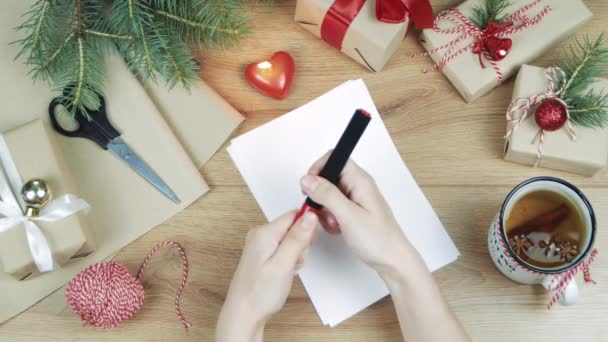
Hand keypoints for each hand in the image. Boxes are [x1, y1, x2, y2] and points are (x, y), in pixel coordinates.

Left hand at [216, 210, 317, 341]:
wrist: (243, 314)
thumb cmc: (259, 293)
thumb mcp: (284, 264)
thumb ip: (297, 238)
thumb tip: (310, 215)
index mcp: (264, 232)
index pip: (294, 215)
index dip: (307, 226)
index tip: (310, 243)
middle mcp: (260, 234)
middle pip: (293, 227)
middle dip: (301, 244)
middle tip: (294, 262)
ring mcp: (260, 245)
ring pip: (290, 240)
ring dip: (295, 255)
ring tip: (287, 271)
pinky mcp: (262, 255)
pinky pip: (284, 250)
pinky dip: (288, 261)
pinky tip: (283, 273)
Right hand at [300, 153, 423, 275]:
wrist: (392, 261)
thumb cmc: (378, 239)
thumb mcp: (348, 216)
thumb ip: (327, 195)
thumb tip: (307, 179)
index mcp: (360, 181)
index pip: (334, 158)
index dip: (318, 169)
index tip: (309, 186)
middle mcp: (358, 186)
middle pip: (328, 178)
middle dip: (319, 195)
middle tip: (321, 210)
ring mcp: (355, 199)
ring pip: (328, 195)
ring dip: (325, 209)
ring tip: (334, 223)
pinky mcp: (353, 211)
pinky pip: (333, 208)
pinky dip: (330, 218)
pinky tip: (338, 229)